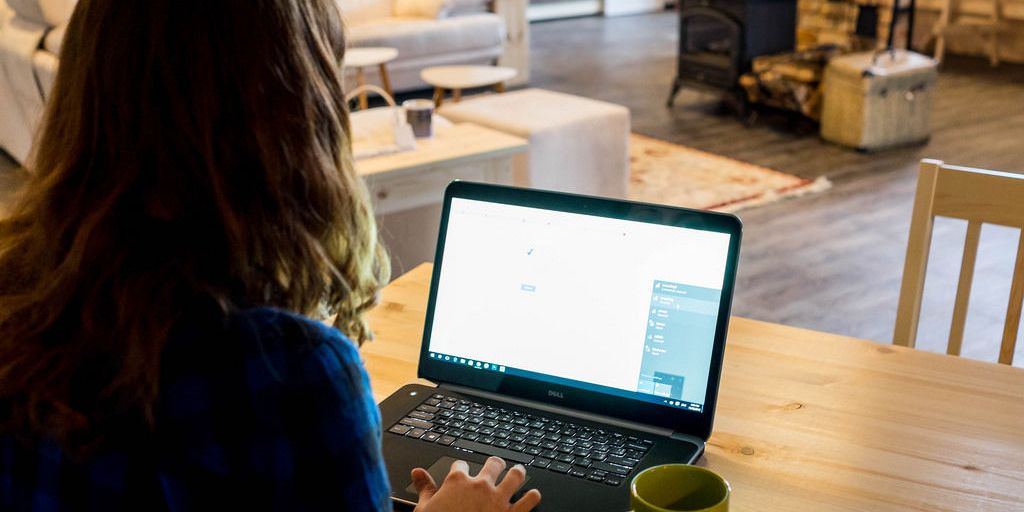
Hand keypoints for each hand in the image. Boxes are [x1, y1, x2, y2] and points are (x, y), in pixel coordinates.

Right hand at [412, 457, 541, 511]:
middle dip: (495, 464)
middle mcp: (480, 486)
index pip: (461, 465)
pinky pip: (528, 501)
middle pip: (493, 464)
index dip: (461, 469)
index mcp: (458, 481)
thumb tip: (417, 472)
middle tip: (496, 465)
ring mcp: (497, 499)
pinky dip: (532, 497)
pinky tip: (533, 495)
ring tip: (518, 471)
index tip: (462, 472)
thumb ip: (425, 488)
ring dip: (518, 473)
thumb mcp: (425, 508)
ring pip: (515, 476)